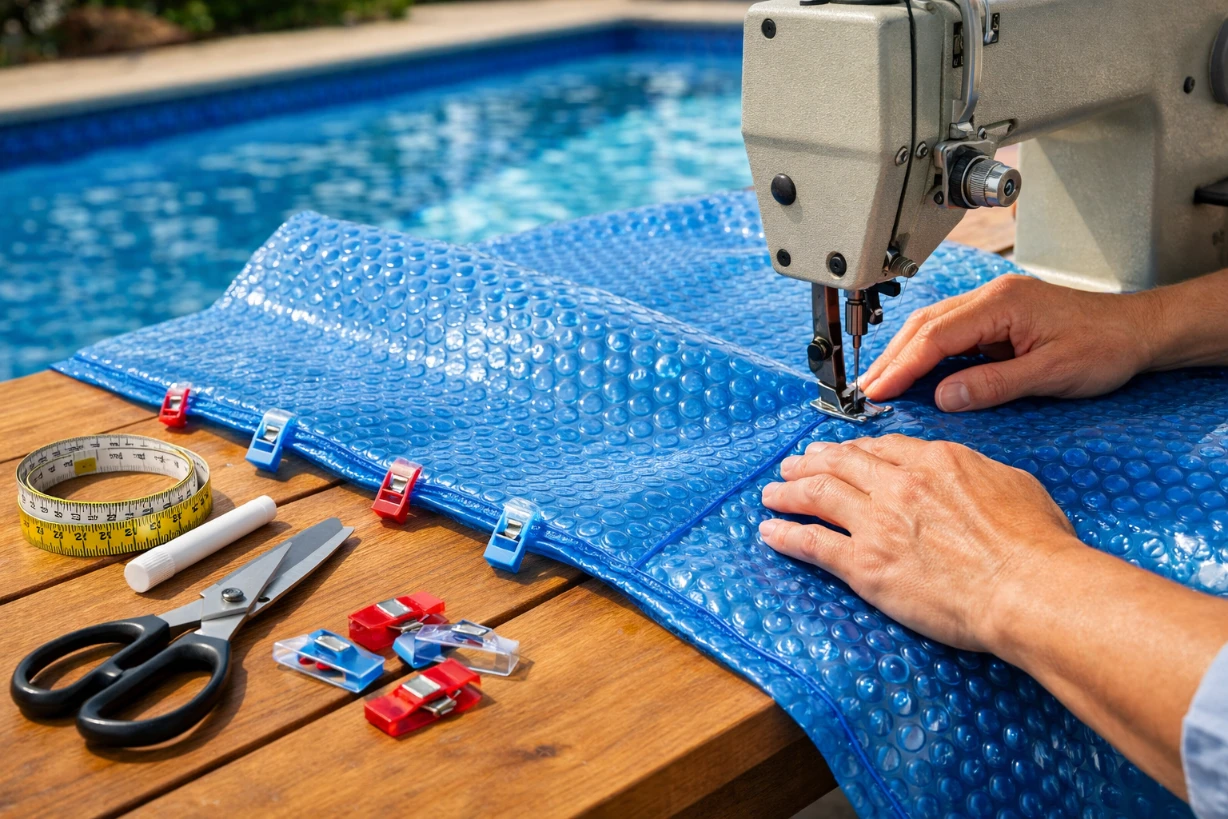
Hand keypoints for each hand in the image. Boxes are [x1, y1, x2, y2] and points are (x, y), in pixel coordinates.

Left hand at [759, 435, 1079, 652]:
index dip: (854, 451)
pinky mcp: (864, 565)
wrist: (1027, 588)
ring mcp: (877, 523)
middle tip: (793, 465)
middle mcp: (898, 485)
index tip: (841, 455)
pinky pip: (813, 545)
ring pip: (817, 496)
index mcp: (935, 461)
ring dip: (788, 493)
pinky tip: (770, 533)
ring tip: (772, 494)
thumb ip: (978, 474)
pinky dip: (786, 536)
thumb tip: (967, 479)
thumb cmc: (1035, 545)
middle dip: (811, 462)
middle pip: (841, 464)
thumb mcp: (1013, 485)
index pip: (881, 449)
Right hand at [860, 274, 1158, 411]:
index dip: (902, 366)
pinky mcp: (996, 316)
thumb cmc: (1106, 347)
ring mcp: (992, 304)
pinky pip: (949, 331)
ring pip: (932, 325)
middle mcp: (991, 297)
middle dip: (891, 359)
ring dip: (903, 355)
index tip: (877, 390)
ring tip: (879, 383)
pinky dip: (924, 352)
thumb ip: (993, 385)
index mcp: (1002, 304)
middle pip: (924, 325)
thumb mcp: (1051, 373)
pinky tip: (913, 372)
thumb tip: (944, 397)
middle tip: (865, 390)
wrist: (1139, 331)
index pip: (936, 336)